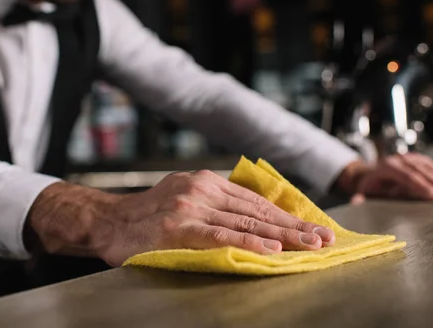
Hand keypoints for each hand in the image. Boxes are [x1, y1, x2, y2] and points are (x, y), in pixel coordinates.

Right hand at [98, 170, 334, 265]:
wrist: (108, 221)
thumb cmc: (146, 215)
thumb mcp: (182, 196)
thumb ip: (212, 203)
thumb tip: (249, 219)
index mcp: (206, 181)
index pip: (254, 201)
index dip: (285, 215)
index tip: (312, 227)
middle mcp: (202, 189)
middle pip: (257, 210)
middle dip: (294, 226)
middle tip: (324, 238)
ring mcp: (191, 207)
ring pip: (245, 222)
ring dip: (282, 235)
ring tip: (310, 245)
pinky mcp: (180, 227)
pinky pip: (221, 236)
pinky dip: (249, 243)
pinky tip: (272, 250)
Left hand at [337, 153, 432, 203]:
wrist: (371, 172)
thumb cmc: (370, 185)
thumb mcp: (364, 191)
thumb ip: (360, 197)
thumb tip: (356, 202)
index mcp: (387, 166)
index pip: (409, 177)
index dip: (424, 188)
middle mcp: (400, 159)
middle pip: (423, 172)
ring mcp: (411, 157)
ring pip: (431, 169)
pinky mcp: (420, 159)